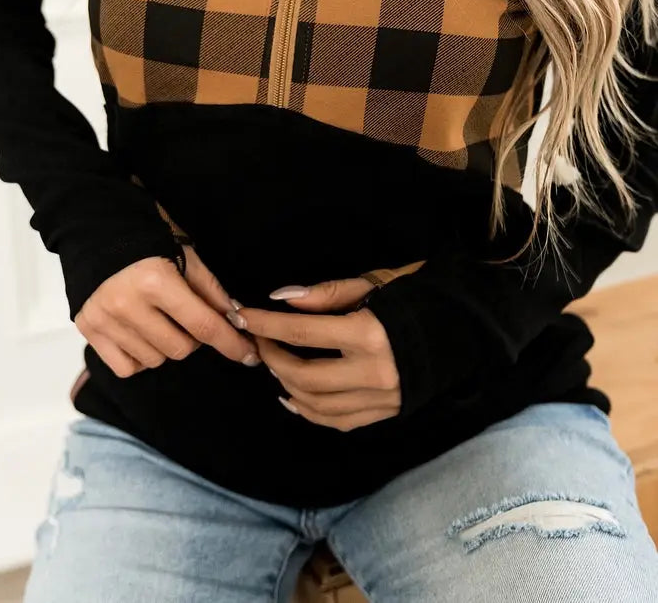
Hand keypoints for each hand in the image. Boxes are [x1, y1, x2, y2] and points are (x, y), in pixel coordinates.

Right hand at [74, 245, 259, 377]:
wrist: (97, 231)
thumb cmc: (148, 240)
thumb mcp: (185, 256)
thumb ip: (210, 291)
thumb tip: (235, 322)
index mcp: (155, 280)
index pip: (203, 325)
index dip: (231, 343)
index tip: (249, 356)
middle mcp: (127, 304)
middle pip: (180, 349)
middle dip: (193, 338)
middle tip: (186, 317)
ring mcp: (105, 320)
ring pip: (154, 360)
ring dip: (165, 346)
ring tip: (158, 319)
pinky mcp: (88, 329)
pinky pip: (126, 368)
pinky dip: (138, 357)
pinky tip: (139, 333)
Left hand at [228, 277, 400, 430]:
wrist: (465, 327)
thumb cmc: (417, 296)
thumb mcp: (373, 283)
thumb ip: (326, 294)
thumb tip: (281, 299)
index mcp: (370, 333)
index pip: (302, 331)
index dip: (266, 323)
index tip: (241, 315)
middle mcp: (374, 372)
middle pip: (303, 374)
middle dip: (272, 356)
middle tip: (259, 338)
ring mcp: (381, 399)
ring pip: (316, 404)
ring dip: (286, 384)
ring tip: (274, 362)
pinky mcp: (386, 413)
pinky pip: (337, 421)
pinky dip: (308, 410)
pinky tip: (292, 395)